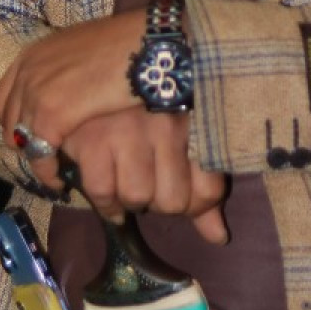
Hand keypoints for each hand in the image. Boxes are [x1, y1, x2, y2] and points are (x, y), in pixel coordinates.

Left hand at [0, 9, 145, 162]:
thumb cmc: (130, 44)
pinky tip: (61, 182)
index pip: (5, 99)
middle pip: (9, 121)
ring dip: (36, 159)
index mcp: (35, 54)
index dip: (17, 121)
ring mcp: (36, 90)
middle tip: (47, 157)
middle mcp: (28, 71)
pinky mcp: (51, 112)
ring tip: (54, 174)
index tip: (34, 136)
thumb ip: (73, 69)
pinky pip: (39, 153)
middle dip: (25, 141)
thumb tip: (77, 88)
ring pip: (22, 140)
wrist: (147, 42)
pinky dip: (48, 172)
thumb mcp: (89, 51)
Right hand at [60, 108, 228, 244]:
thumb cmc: (148, 108)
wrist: (93, 71)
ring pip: (137, 197)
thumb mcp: (186, 137)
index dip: (194, 205)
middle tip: (150, 181)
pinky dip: (104, 201)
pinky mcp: (92, 138)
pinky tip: (107, 191)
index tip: (181, 192)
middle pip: (172, 201)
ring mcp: (128, 130)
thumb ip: (204, 190)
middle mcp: (166, 123)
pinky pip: (102, 191)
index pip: (209, 191)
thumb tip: (219, 238)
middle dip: (159, 201)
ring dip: (130, 199)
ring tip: (127, 179)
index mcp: (196, 120)